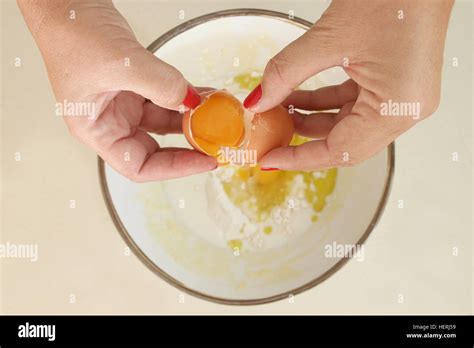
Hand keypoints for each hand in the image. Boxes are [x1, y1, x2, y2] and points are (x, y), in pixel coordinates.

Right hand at [18, 0, 216, 180]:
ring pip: (165, 120)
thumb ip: (161, 85)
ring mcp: (123, 103)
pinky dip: (186, 96)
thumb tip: (192, 102)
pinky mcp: (135, 85)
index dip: (174, 168)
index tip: (204, 160)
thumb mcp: (121, 63)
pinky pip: (166, 97)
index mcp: (96, 130)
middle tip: (217, 141)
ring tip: (218, 112)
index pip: (138, 166)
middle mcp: (110, 121)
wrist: (66, 0)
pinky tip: (206, 94)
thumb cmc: (71, 32)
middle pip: (155, 148)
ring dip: (191, 117)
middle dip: (188, 144)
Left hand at [244, 0, 452, 169]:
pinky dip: (324, 103)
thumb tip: (258, 100)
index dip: (299, 158)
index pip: (340, 151)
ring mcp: (401, 98)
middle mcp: (405, 110)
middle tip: (271, 139)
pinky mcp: (394, 85)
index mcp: (397, 108)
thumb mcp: (329, 38)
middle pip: (345, 143)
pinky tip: (297, 97)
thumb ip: (286, 73)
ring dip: (311, 119)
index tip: (270, 159)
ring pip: (346, 124)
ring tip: (278, 110)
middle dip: (303, 140)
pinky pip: (353, 105)